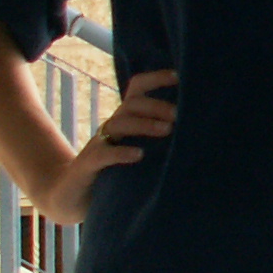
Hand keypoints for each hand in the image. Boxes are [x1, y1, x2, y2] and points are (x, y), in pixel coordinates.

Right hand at [33, 69, 176, 224]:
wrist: (71, 196)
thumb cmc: (115, 173)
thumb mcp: (141, 153)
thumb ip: (162, 142)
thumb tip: (201, 134)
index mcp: (126, 120)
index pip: (137, 89)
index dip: (155, 78)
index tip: (179, 76)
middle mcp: (112, 127)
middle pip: (132, 105)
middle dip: (157, 106)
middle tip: (179, 115)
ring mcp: (98, 144)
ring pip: (119, 124)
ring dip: (144, 124)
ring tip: (167, 130)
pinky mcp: (88, 164)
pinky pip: (103, 154)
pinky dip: (121, 152)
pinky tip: (138, 155)